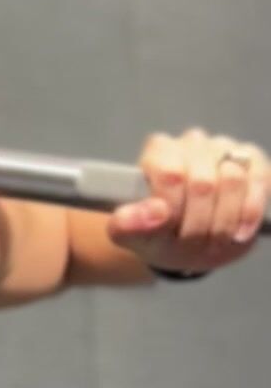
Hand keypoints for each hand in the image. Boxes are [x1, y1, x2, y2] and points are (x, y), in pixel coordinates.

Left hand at [108, 129, 269, 274]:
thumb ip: (130, 225)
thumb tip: (155, 212)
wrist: (189, 243)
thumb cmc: (160, 234)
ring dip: (224, 222)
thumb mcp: (135, 237)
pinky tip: (238, 233)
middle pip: (203, 182)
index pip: (169, 173)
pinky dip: (249, 213)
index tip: (172, 231)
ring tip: (213, 241)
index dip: (175, 210)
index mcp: (158, 153)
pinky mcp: (253, 162)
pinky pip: (258, 180)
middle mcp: (192, 143)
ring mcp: (225, 149)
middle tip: (194, 244)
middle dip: (199, 224)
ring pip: (232, 179)